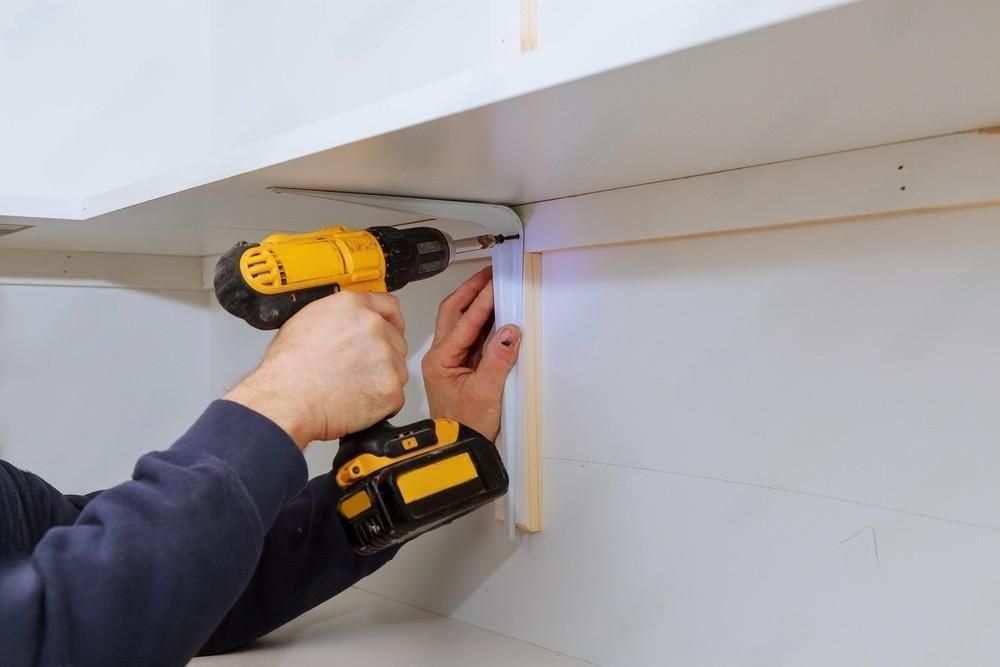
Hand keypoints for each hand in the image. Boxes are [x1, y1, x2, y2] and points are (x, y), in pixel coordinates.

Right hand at [225, 292, 408, 448]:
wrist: (286, 399)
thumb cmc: (287, 368)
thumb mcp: (305, 321)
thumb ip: (337, 317)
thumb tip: (345, 323)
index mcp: (352, 306)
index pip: (389, 306)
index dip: (390, 321)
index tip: (391, 329)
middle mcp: (373, 326)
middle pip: (395, 340)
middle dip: (382, 355)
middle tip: (359, 370)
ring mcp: (386, 358)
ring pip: (397, 368)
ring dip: (382, 378)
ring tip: (352, 387)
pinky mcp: (390, 388)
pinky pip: (394, 395)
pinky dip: (380, 402)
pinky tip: (357, 402)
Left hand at [422, 266, 520, 440]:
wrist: (459, 450)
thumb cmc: (464, 428)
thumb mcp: (486, 393)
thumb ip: (498, 360)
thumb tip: (509, 331)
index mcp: (440, 360)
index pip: (464, 321)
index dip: (483, 301)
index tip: (498, 283)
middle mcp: (441, 356)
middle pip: (454, 312)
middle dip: (472, 290)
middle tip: (490, 272)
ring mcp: (450, 360)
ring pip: (461, 321)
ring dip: (476, 302)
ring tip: (494, 285)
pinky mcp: (461, 366)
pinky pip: (471, 335)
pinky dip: (483, 320)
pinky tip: (497, 313)